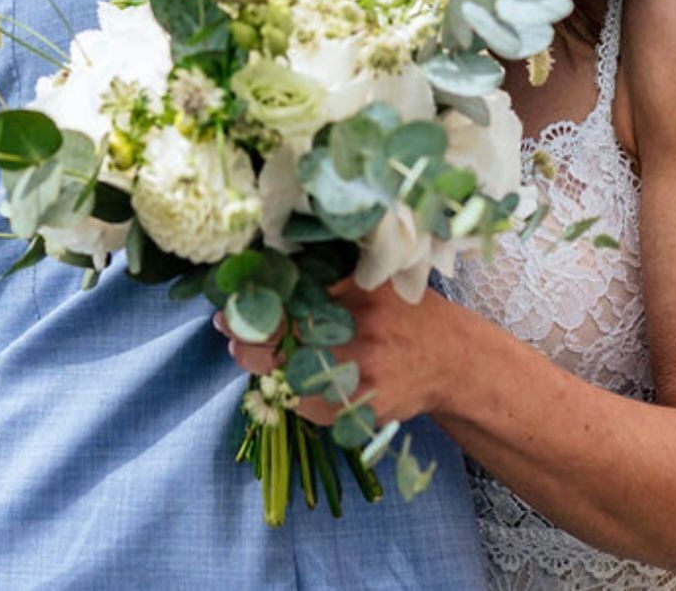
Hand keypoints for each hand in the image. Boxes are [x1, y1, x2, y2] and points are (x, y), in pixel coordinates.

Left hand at [218, 279, 454, 426]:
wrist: (450, 358)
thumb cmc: (402, 312)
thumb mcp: (370, 279)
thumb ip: (326, 271)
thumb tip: (267, 262)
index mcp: (356, 299)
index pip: (287, 306)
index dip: (251, 312)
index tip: (226, 311)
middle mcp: (359, 340)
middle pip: (281, 347)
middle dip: (248, 343)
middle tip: (230, 335)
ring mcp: (360, 381)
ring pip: (290, 381)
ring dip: (264, 369)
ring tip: (248, 354)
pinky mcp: (361, 413)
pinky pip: (310, 408)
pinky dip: (293, 394)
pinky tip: (289, 378)